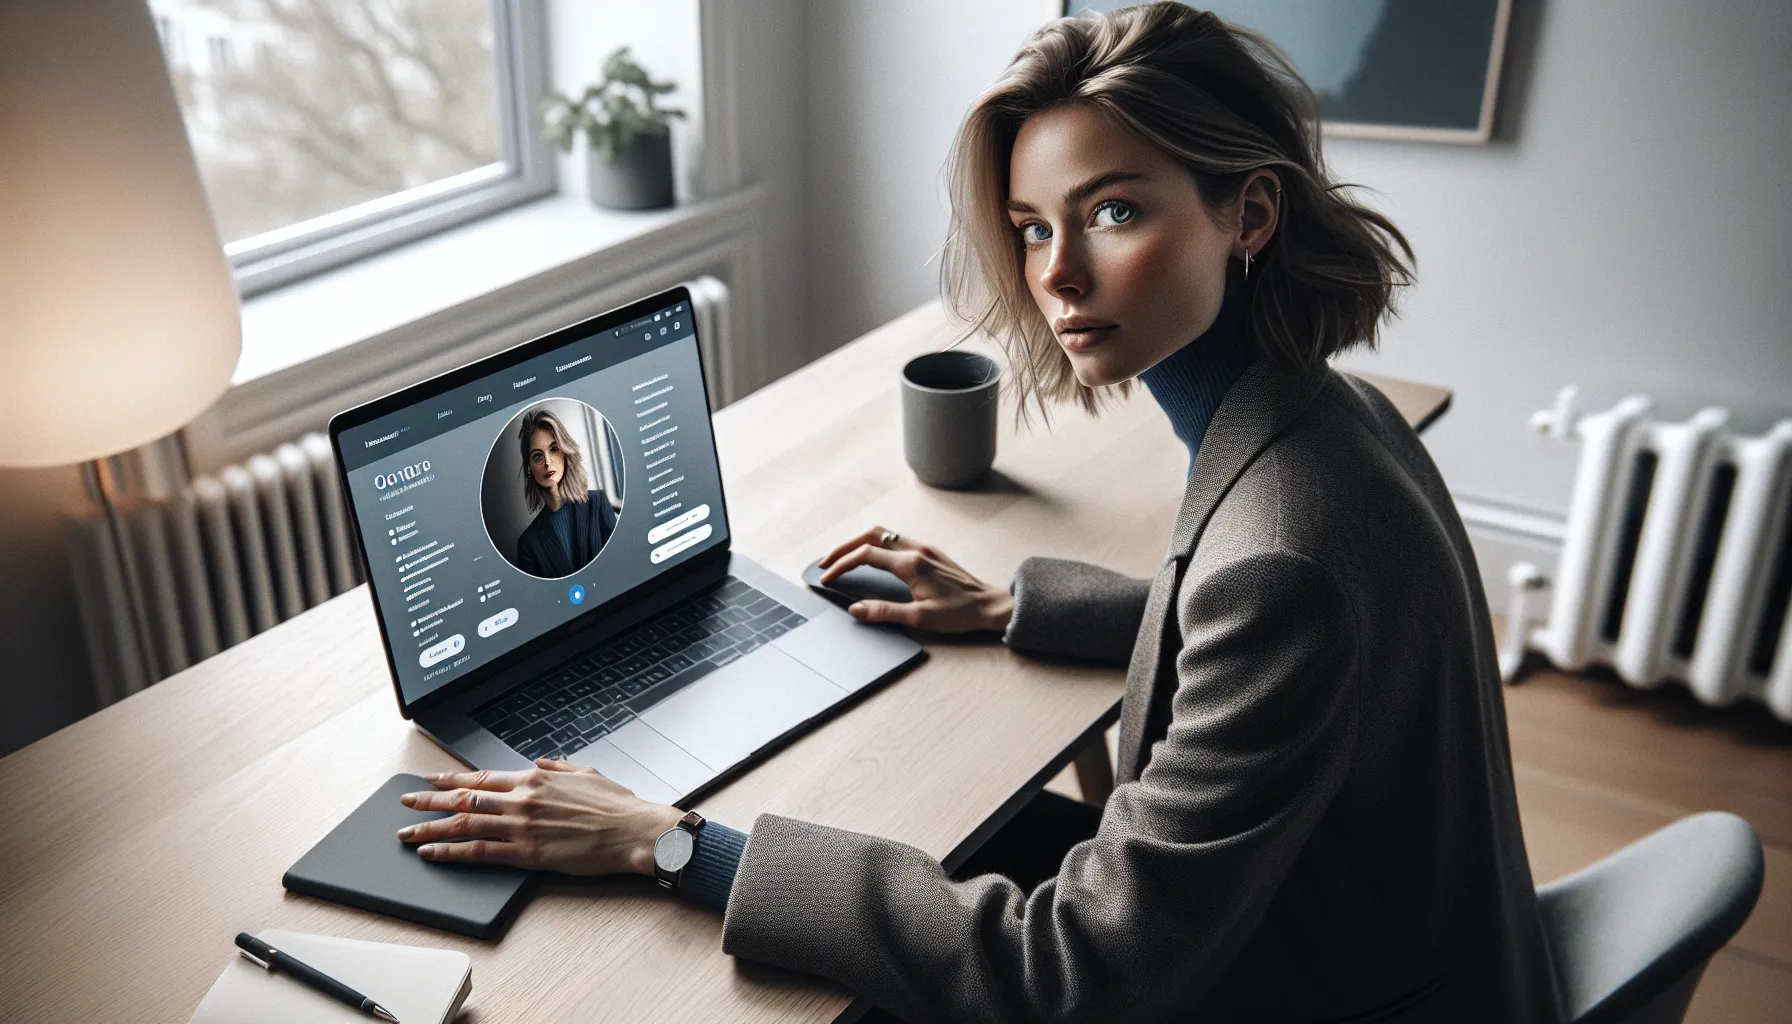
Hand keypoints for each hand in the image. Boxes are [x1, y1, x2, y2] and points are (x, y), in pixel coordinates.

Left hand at [397, 759, 683, 874]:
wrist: (632, 831)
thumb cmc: (616, 806)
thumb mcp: (586, 774)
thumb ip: (558, 768)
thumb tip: (540, 763)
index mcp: (535, 779)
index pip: (483, 777)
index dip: (452, 779)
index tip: (432, 779)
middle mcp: (522, 799)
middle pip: (464, 798)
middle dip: (430, 800)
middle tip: (405, 803)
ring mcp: (521, 826)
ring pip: (464, 823)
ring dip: (430, 827)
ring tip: (407, 834)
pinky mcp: (526, 852)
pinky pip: (478, 851)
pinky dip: (451, 851)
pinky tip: (432, 853)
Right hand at [818, 525, 1012, 632]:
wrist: (990, 606)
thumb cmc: (960, 614)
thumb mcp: (920, 618)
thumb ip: (884, 612)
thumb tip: (855, 609)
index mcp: (911, 564)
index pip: (865, 555)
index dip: (841, 565)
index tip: (827, 577)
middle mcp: (916, 549)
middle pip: (870, 535)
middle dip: (843, 547)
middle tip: (826, 562)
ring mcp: (925, 548)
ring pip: (883, 533)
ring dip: (859, 542)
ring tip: (843, 558)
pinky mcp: (931, 552)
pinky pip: (896, 539)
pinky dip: (876, 544)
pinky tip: (871, 558)